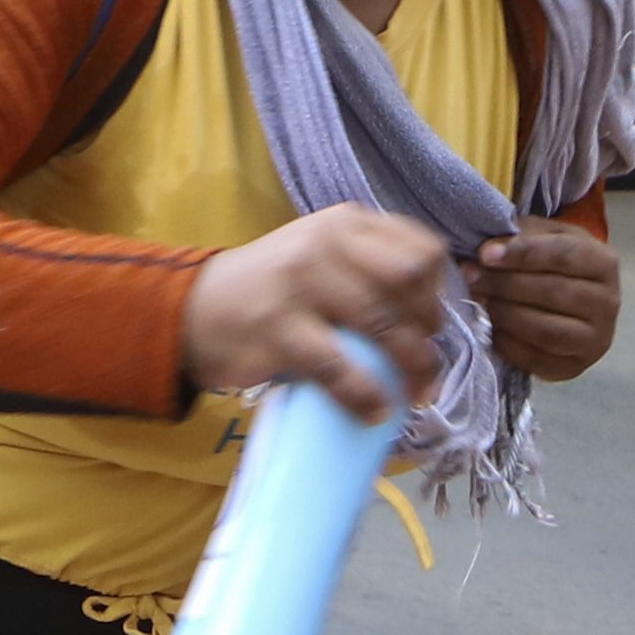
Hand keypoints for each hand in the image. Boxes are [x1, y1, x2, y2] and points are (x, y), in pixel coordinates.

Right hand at [185, 204, 454, 423]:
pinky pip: (340, 367)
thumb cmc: (272, 289)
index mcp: (345, 224)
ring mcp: (300, 283)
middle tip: (426, 362)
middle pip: (409, 283)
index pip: (420, 249)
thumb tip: (430, 318)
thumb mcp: (321, 256)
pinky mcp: (278, 328)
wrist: (195, 309)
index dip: (439, 291)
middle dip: (429, 329)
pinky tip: (375, 410)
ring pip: (382, 324)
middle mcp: (326, 244)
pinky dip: (366, 394)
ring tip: (416, 394)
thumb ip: (368, 268)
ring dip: (410, 367)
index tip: (432, 323)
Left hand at [469, 214, 620, 380]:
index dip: (523, 253)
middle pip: (554, 293)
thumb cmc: (554, 261)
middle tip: (471, 276)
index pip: (564, 255)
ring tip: (479, 300)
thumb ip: (520, 237)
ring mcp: (595, 340)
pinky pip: (536, 360)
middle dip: (506, 284)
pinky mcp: (575, 367)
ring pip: (546, 331)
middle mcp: (608, 303)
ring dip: (505, 315)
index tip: (486, 253)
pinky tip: (490, 327)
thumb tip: (486, 253)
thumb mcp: (545, 237)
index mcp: (604, 262)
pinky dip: (508, 344)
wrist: (574, 299)